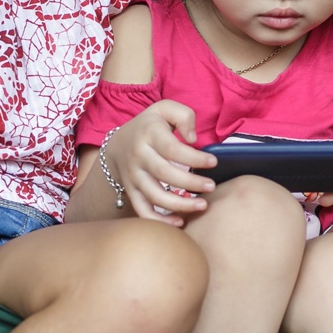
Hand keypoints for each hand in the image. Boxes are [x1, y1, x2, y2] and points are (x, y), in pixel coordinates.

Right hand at [105, 101, 217, 224]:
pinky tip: (180, 222)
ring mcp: (134, 177)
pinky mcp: (132, 192)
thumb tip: (192, 139)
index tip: (214, 162)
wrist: (119, 144)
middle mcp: (138, 156)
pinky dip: (160, 221)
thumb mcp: (164, 109)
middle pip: (165, 174)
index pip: (173, 149)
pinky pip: (143, 211)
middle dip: (191, 183)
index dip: (194, 158)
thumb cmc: (151, 126)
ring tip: (202, 205)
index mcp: (149, 134)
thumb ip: (183, 116)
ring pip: (155, 196)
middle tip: (211, 186)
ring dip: (180, 205)